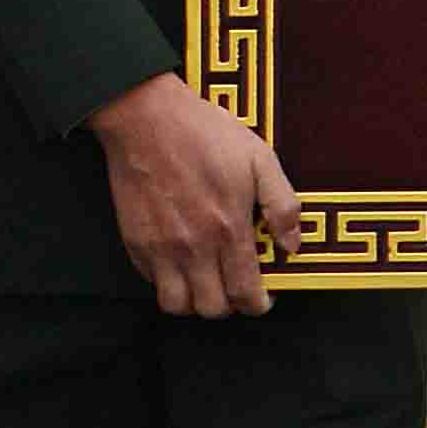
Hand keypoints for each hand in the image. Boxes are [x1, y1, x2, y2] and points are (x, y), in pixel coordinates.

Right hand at [89, 73, 299, 319]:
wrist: (146, 118)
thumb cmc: (204, 134)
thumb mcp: (261, 160)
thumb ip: (282, 206)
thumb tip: (291, 245)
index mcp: (228, 229)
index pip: (246, 293)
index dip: (259, 304)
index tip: (264, 298)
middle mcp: (193, 247)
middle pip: (212, 309)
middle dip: (230, 305)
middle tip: (237, 288)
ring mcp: (160, 248)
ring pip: (177, 305)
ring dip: (196, 302)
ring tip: (208, 283)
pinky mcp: (135, 242)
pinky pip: (152, 283)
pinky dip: (168, 283)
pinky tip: (183, 263)